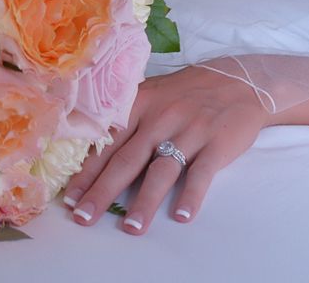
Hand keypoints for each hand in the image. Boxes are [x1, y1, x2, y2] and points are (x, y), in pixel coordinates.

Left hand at [61, 65, 271, 234]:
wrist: (239, 81)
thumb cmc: (186, 93)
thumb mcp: (151, 94)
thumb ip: (125, 118)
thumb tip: (89, 147)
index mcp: (138, 105)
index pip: (105, 143)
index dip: (86, 172)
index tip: (69, 198)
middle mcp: (159, 118)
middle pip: (126, 160)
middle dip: (102, 192)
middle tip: (84, 217)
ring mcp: (189, 131)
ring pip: (161, 171)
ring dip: (144, 201)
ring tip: (131, 228)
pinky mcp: (216, 144)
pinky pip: (201, 173)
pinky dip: (191, 196)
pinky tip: (181, 216)